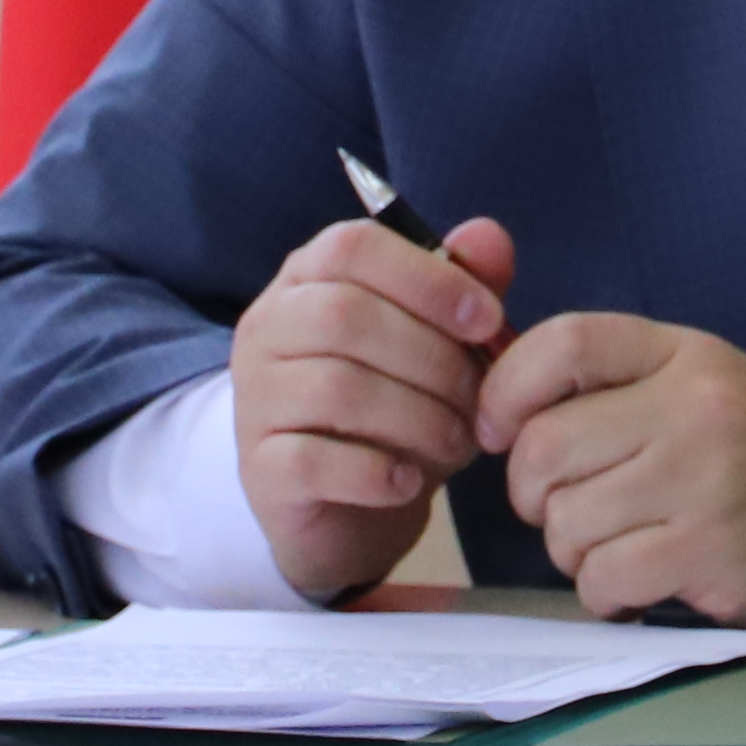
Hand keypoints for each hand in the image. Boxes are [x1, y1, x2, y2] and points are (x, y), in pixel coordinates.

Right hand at [229, 212, 515, 603]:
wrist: (350, 509)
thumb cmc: (397, 407)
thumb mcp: (439, 343)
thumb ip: (461, 286)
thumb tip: (489, 235)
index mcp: (308, 278)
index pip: (352, 246)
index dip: (428, 277)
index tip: (488, 320)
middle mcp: (268, 328)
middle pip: (344, 315)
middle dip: (431, 356)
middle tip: (478, 396)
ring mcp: (255, 399)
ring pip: (334, 389)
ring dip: (416, 417)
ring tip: (455, 441)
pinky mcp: (258, 469)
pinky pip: (311, 462)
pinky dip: (374, 473)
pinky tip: (407, 482)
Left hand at [473, 313, 745, 639]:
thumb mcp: (710, 390)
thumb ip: (624, 387)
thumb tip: (503, 411)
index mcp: (689, 355)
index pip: (564, 343)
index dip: (506, 390)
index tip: (498, 431)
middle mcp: (695, 407)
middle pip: (544, 446)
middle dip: (533, 494)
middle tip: (564, 511)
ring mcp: (704, 481)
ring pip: (565, 522)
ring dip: (574, 552)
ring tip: (621, 550)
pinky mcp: (709, 554)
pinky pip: (602, 578)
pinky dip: (605, 595)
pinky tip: (640, 588)